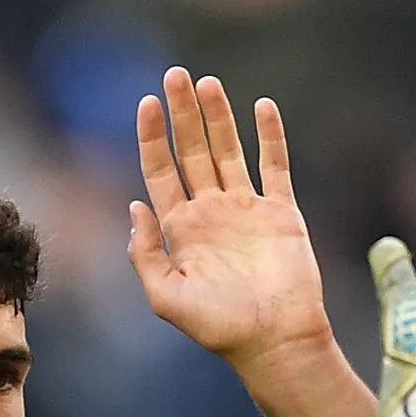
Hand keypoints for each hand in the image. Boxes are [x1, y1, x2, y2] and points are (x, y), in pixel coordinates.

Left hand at [127, 69, 331, 371]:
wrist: (274, 341)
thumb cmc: (219, 327)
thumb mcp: (166, 296)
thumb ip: (145, 254)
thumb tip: (134, 206)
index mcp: (181, 230)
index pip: (161, 171)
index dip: (153, 137)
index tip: (148, 103)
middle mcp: (212, 213)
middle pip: (193, 151)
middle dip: (184, 114)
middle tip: (175, 75)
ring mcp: (247, 210)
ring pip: (229, 150)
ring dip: (219, 116)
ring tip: (208, 82)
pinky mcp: (281, 213)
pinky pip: (275, 166)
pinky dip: (270, 136)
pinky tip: (261, 107)